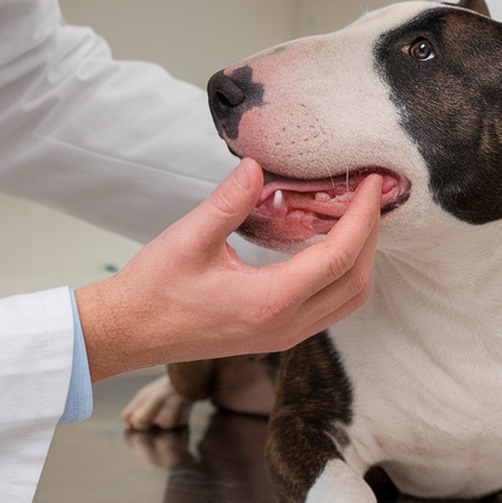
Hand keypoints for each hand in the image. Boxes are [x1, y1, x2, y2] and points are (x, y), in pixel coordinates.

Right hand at [76, 159, 381, 382]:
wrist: (129, 333)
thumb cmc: (154, 289)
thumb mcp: (188, 238)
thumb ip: (228, 202)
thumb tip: (256, 167)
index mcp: (270, 301)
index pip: (339, 256)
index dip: (363, 217)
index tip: (373, 184)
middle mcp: (286, 325)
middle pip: (355, 281)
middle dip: (371, 235)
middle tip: (372, 195)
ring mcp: (284, 335)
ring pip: (347, 300)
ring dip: (361, 258)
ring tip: (358, 216)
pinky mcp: (276, 335)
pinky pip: (329, 307)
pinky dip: (343, 274)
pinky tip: (330, 244)